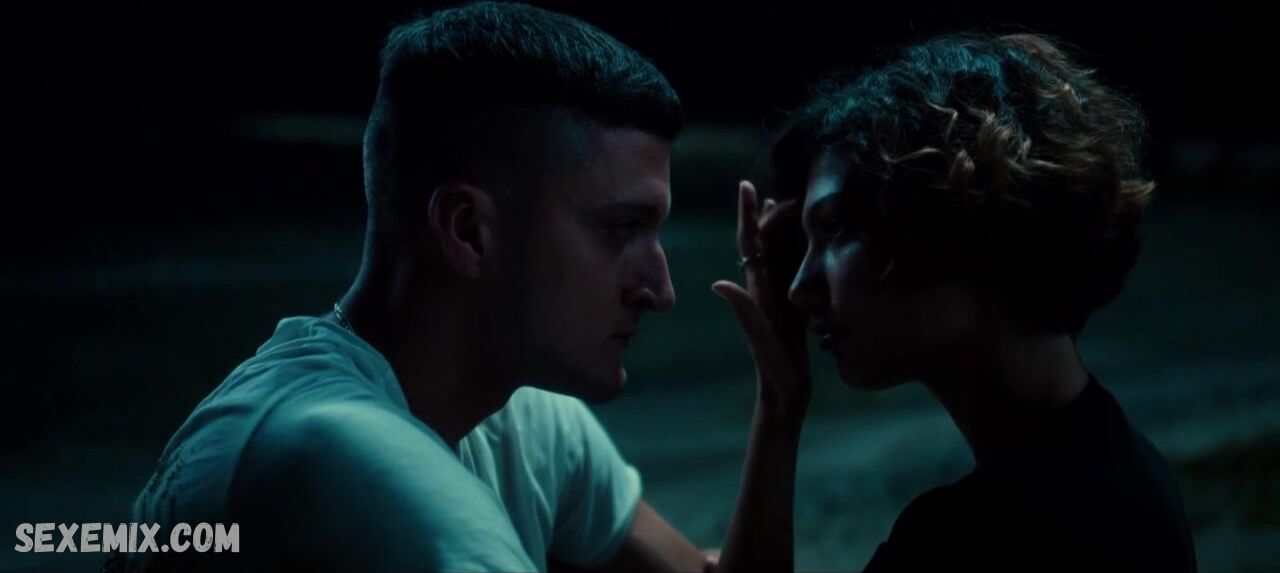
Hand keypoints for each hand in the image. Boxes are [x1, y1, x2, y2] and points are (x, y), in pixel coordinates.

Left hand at [713, 181, 810, 414]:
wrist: (784, 390)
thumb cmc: (772, 366)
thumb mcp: (758, 337)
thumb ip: (744, 310)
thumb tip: (720, 283)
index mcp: (757, 287)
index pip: (749, 243)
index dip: (747, 214)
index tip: (746, 185)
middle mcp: (765, 286)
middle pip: (764, 241)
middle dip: (768, 215)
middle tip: (783, 194)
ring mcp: (778, 294)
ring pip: (777, 252)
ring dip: (779, 227)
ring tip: (785, 202)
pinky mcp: (792, 304)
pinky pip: (794, 269)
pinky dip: (797, 249)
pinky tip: (806, 241)